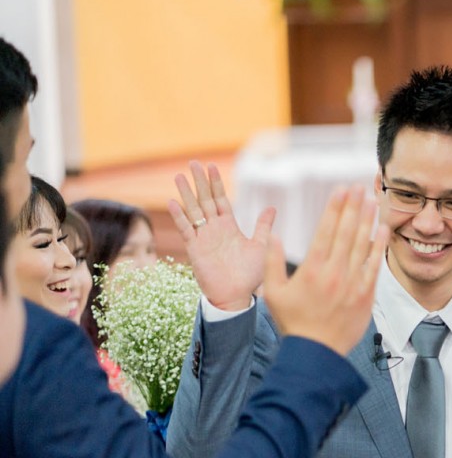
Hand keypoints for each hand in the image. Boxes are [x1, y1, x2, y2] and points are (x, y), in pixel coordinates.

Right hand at [169, 161, 274, 311]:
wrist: (236, 295)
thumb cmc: (249, 275)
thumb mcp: (260, 246)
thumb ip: (263, 226)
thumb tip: (271, 208)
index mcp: (229, 226)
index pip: (220, 199)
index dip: (216, 183)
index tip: (211, 166)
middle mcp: (214, 229)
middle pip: (204, 200)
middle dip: (199, 182)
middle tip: (192, 162)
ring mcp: (203, 238)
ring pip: (193, 211)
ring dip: (186, 194)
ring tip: (179, 176)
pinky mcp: (195, 249)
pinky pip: (186, 230)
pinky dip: (180, 217)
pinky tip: (173, 202)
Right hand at [264, 186, 386, 355]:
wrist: (317, 352)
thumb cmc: (293, 323)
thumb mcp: (273, 292)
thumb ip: (271, 262)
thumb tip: (274, 235)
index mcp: (312, 269)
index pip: (326, 229)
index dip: (335, 207)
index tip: (341, 189)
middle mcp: (334, 272)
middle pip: (346, 231)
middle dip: (353, 206)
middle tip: (358, 186)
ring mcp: (352, 283)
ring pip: (361, 244)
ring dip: (367, 219)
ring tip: (371, 200)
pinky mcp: (366, 295)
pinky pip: (374, 265)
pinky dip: (378, 246)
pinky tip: (381, 229)